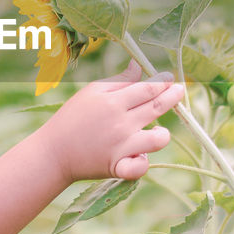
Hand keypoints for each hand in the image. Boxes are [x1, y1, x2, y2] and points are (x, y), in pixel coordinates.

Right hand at [36, 59, 184, 184]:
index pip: (147, 88)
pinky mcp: (118, 168)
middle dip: (173, 97)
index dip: (163, 82)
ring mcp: (121, 147)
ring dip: (162, 134)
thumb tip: (139, 65)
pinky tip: (139, 156)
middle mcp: (120, 123)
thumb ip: (119, 80)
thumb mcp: (92, 92)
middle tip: (180, 90)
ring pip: (158, 139)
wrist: (53, 152)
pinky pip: (140, 168)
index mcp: (113, 102)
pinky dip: (142, 164)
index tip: (171, 78)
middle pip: (157, 107)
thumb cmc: (73, 118)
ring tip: (156, 131)